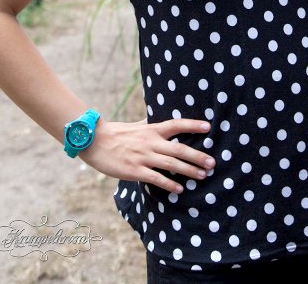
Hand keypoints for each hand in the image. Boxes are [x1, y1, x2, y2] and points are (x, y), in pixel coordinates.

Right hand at [80, 118, 214, 192]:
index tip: (208, 127)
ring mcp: (143, 156)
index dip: (192, 125)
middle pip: (179, 148)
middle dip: (197, 156)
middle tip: (212, 162)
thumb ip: (148, 124)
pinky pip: (155, 178)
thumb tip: (156, 118)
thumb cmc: (116, 133)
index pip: (176, 124)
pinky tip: (179, 189)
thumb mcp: (135, 126)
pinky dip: (169, 183)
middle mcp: (150, 142)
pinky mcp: (134, 170)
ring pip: (171, 164)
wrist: (95, 141)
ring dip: (188, 170)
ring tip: (202, 176)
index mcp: (151, 129)